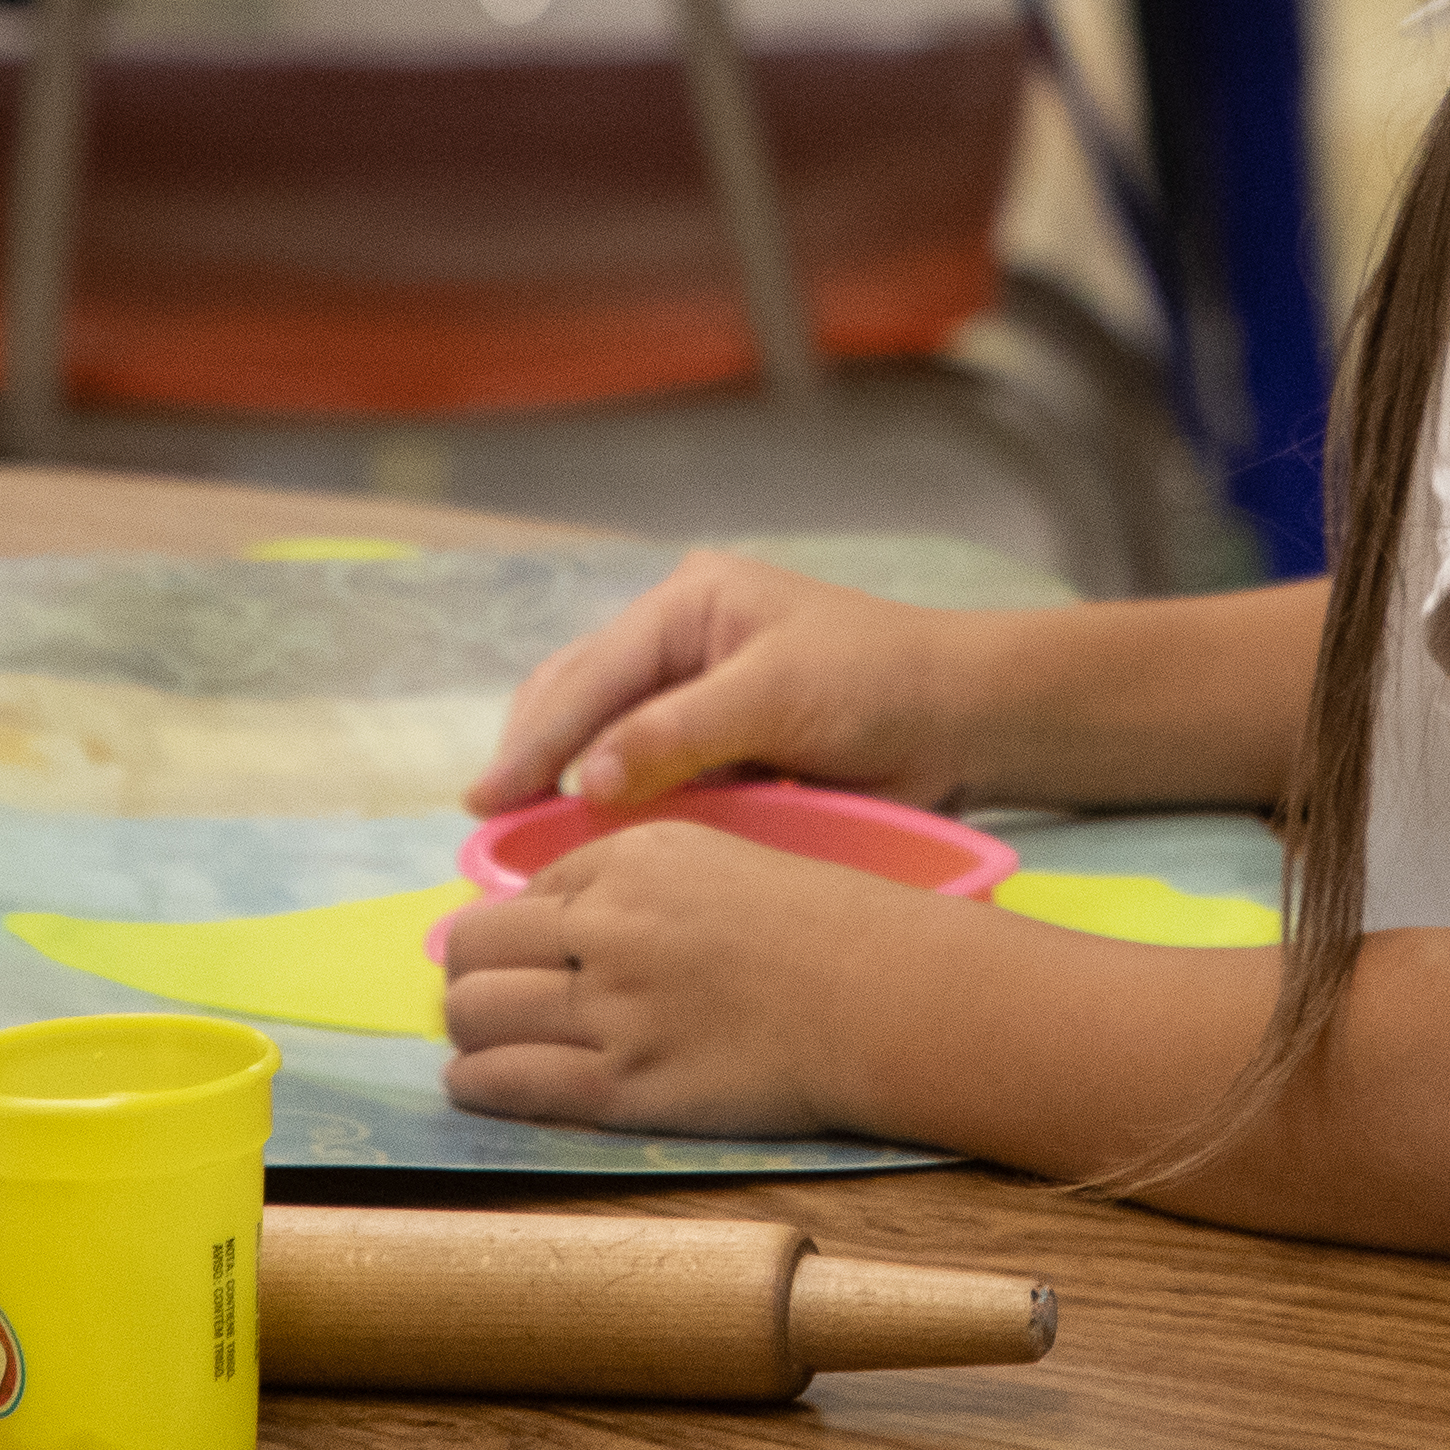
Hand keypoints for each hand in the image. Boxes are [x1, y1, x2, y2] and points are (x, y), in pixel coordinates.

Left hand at [438, 822, 939, 1135]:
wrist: (883, 996)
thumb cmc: (820, 931)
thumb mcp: (717, 863)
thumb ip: (630, 884)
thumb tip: (549, 921)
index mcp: (631, 858)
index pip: (521, 895)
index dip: (518, 934)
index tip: (531, 961)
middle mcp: (610, 923)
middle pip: (472, 948)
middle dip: (471, 976)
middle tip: (492, 1001)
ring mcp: (614, 1006)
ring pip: (473, 1013)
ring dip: (470, 1031)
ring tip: (488, 1045)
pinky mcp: (625, 1084)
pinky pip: (504, 1081)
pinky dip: (476, 1083)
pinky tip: (484, 1083)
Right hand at [465, 549, 1000, 813]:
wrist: (963, 719)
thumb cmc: (878, 683)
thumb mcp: (776, 696)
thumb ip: (679, 735)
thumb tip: (591, 778)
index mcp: (686, 605)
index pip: (590, 674)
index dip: (537, 741)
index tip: (487, 799)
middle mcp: (678, 642)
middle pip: (578, 700)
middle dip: (535, 759)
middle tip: (487, 828)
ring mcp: (693, 694)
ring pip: (603, 741)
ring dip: (567, 787)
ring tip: (519, 843)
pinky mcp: (714, 746)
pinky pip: (646, 776)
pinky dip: (615, 809)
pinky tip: (585, 845)